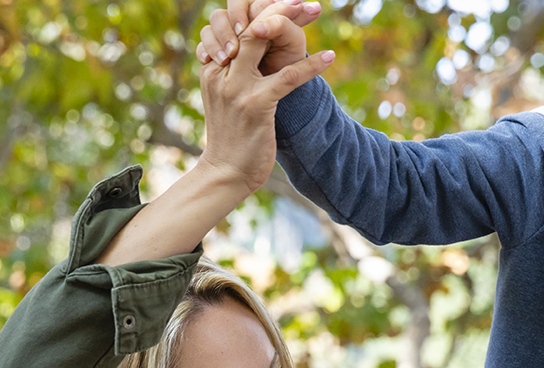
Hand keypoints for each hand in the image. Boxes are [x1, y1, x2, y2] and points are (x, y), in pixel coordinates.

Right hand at [197, 12, 333, 194]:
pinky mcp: (256, 106)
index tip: (288, 2)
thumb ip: (235, 75)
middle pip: (247, 27)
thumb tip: (251, 55)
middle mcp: (221, 73)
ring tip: (313, 10)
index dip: (262, 11)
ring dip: (288, 22)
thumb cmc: (231, 138)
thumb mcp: (227, 100)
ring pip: (259, 41)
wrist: (224, 174)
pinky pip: (286, 78)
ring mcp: (237, 89)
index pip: (236, 29)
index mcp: (213, 69)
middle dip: (275, 7)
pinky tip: (329, 57)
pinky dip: (310, 66)